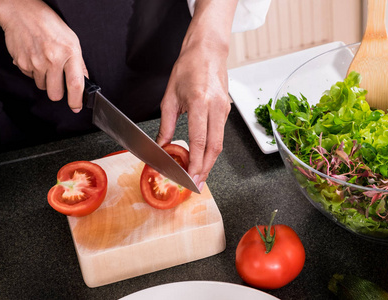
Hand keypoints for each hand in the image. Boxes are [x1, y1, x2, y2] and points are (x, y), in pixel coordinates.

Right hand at [0, 0, 87, 111]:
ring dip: (45, 80)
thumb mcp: (72, 40)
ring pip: (43, 87)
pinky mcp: (22, 64)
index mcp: (70, 53)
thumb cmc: (49, 24)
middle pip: (55, 94)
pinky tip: (35, 57)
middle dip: (57, 92)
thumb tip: (84, 81)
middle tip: (58, 81)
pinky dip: (33, 72)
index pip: (75, 84)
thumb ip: (79, 63)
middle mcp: (53, 59)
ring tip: (45, 62)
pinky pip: (30, 78)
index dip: (76, 100)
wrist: (21, 12)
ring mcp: (36, 63)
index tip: (76, 107)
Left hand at [156, 45, 230, 190]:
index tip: (190, 176)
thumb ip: (166, 124)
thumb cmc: (188, 68)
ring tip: (198, 174)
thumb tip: (162, 145)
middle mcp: (216, 108)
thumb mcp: (170, 96)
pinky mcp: (226, 110)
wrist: (207, 51)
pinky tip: (202, 156)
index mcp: (200, 103)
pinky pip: (219, 134)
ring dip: (209, 162)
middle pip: (214, 148)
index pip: (199, 140)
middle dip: (206, 169)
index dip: (196, 162)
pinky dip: (211, 149)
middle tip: (196, 184)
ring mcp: (224, 109)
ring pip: (219, 144)